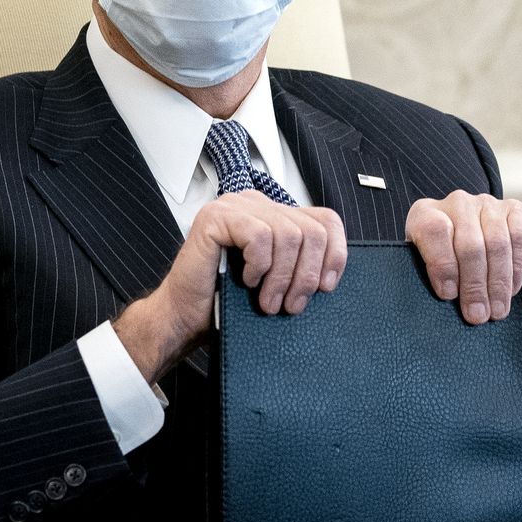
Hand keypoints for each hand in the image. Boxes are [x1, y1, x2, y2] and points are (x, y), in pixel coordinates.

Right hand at [114, 191, 346, 379]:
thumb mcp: (279, 280)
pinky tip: (247, 280)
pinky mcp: (217, 216)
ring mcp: (236, 206)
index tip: (326, 287)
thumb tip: (334, 272)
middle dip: (307, 275)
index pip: (326, 220)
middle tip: (292, 305)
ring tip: (268, 302)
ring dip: (282, 278)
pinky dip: (259, 266)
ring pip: (288, 235)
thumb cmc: (228, 302)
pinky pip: (260, 236)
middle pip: (311, 230)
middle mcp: (257, 204)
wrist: (187, 318)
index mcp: (275, 214)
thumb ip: (301, 264)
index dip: (335, 254)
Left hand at [406, 191, 521, 324]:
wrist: (466, 240)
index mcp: (425, 213)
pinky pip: (520, 238)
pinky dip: (518, 267)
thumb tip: (448, 301)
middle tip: (477, 315)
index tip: (448, 295)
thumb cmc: (441, 261)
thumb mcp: (424, 266)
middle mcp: (457, 203)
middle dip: (474, 286)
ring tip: (496, 310)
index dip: (442, 264)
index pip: (434, 231)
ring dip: (498, 282)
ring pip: (497, 243)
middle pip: (469, 244)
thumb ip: (428, 276)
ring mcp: (487, 204)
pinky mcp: (514, 209)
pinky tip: (512, 289)